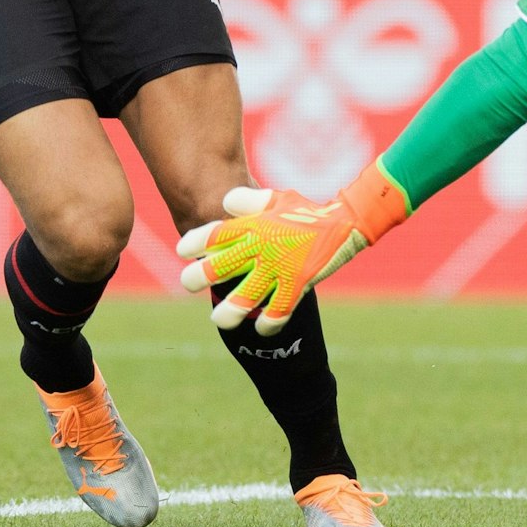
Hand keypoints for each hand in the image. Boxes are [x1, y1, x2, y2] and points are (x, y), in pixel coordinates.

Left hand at [177, 164, 409, 334]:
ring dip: (230, 310)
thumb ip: (248, 200)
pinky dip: (269, 322)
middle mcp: (263, 247)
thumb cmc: (305, 210)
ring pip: (247, 294)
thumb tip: (224, 203)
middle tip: (187, 283)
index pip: (217, 234)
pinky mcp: (298, 283)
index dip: (196, 242)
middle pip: (223, 265)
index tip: (182, 251)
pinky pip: (279, 308)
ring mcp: (280, 267)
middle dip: (200, 277)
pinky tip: (260, 329)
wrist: (345, 221)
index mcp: (255, 225)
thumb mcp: (275, 197)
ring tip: (218, 319)